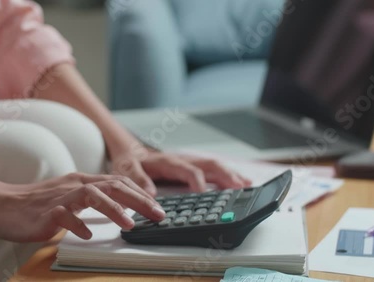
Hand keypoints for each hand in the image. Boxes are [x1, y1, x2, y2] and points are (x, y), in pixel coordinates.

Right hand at [0, 173, 165, 242]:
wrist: (1, 203)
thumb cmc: (36, 202)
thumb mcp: (68, 194)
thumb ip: (91, 198)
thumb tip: (118, 207)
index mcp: (81, 181)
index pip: (118, 182)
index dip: (140, 193)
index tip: (157, 207)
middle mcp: (74, 185)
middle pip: (112, 186)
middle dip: (139, 200)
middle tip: (158, 214)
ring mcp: (59, 198)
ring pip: (92, 196)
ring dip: (114, 209)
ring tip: (130, 224)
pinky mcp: (45, 213)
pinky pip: (64, 217)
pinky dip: (78, 224)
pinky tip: (88, 234)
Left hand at [110, 148, 250, 196]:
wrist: (130, 152)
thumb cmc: (129, 162)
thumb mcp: (126, 169)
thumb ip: (137, 179)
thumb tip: (150, 193)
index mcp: (168, 160)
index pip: (188, 170)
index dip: (198, 182)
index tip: (205, 195)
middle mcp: (182, 159)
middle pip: (209, 164)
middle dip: (225, 175)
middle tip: (240, 187)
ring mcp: (189, 162)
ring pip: (214, 165)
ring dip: (231, 174)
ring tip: (247, 184)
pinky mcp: (192, 167)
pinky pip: (213, 170)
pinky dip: (227, 175)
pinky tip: (239, 182)